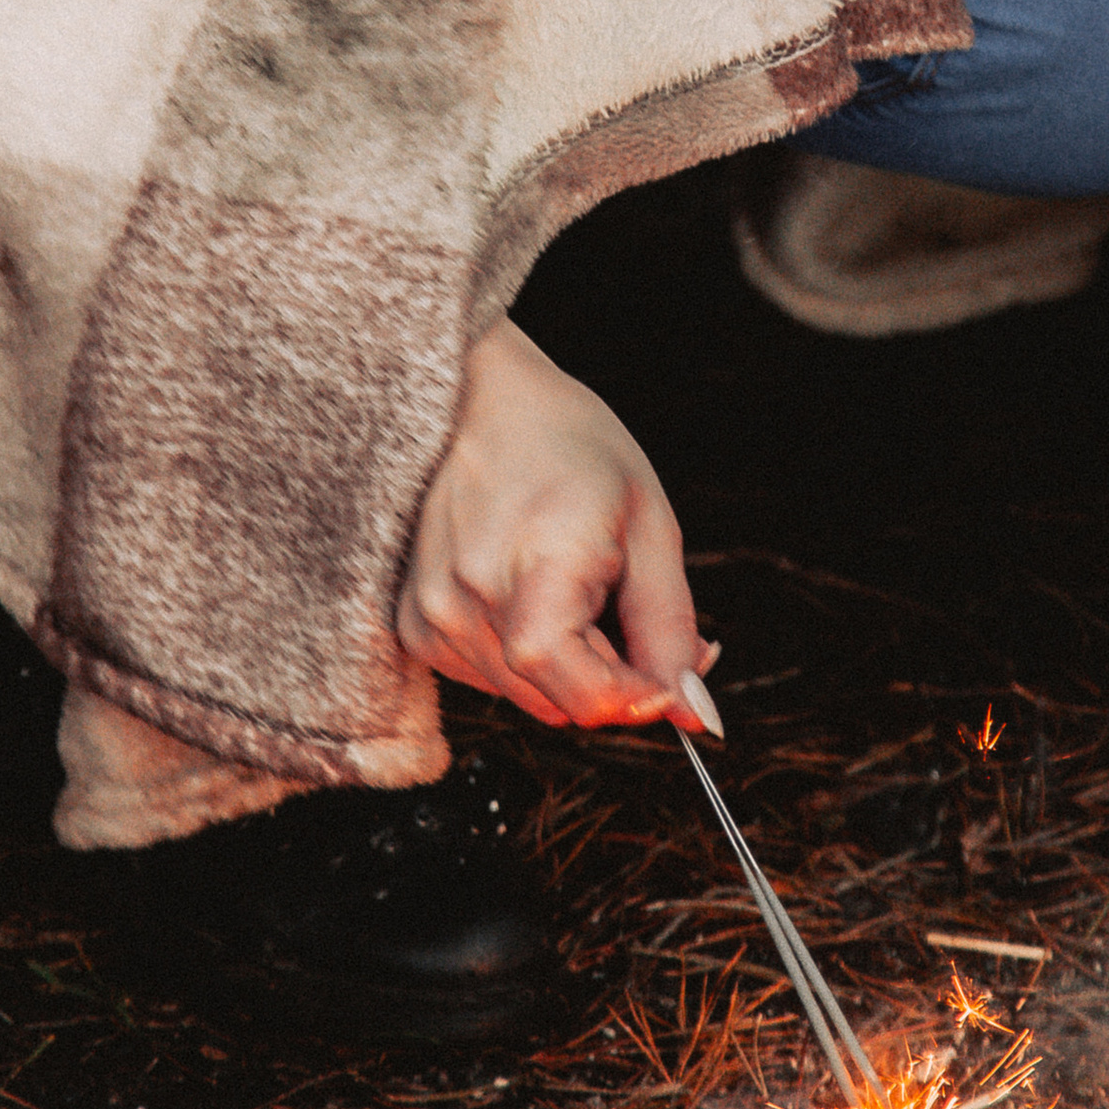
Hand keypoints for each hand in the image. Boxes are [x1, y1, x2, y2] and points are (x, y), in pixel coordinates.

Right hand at [398, 317, 722, 736]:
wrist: (474, 395)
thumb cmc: (567, 444)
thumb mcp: (648, 526)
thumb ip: (671, 630)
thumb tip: (694, 713)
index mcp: (538, 565)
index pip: (587, 696)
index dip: (638, 698)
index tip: (667, 672)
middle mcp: (471, 599)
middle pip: (560, 704)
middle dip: (610, 679)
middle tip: (622, 605)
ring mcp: (433, 614)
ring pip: (528, 699)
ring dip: (567, 668)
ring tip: (571, 586)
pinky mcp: (414, 624)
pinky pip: (490, 678)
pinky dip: (523, 657)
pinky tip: (527, 591)